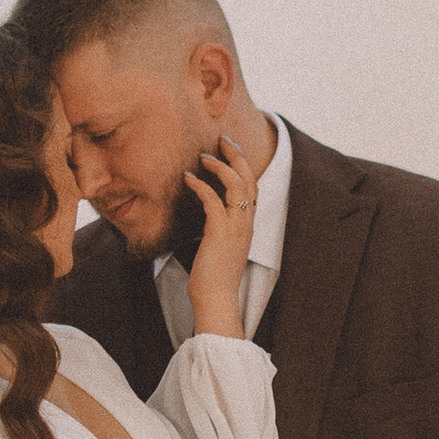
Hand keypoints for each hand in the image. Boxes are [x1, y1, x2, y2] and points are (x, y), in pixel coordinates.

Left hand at [182, 133, 259, 338]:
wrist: (215, 300)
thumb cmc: (212, 278)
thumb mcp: (217, 247)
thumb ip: (216, 229)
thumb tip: (203, 216)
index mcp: (247, 225)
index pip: (251, 187)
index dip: (242, 165)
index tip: (229, 149)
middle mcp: (246, 223)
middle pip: (249, 178)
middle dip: (236, 155)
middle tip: (222, 138)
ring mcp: (236, 227)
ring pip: (237, 185)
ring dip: (220, 166)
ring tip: (204, 156)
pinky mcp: (220, 233)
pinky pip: (213, 200)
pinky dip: (201, 185)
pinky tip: (187, 178)